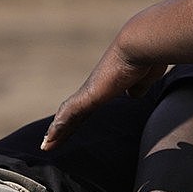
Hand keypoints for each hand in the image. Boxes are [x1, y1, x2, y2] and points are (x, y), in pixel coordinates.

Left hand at [41, 45, 167, 150]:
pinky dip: (59, 126)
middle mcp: (94, 88)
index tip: (71, 128)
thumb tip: (132, 94)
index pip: (88, 107)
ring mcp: (90, 91)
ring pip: (67, 115)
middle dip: (63, 127)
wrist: (139, 46)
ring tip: (46, 145)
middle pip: (74, 113)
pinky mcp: (89, 95)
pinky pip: (70, 114)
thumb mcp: (144, 78)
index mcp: (107, 87)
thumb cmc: (147, 58)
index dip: (79, 119)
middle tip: (51, 140)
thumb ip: (137, 87)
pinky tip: (50, 137)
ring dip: (56, 130)